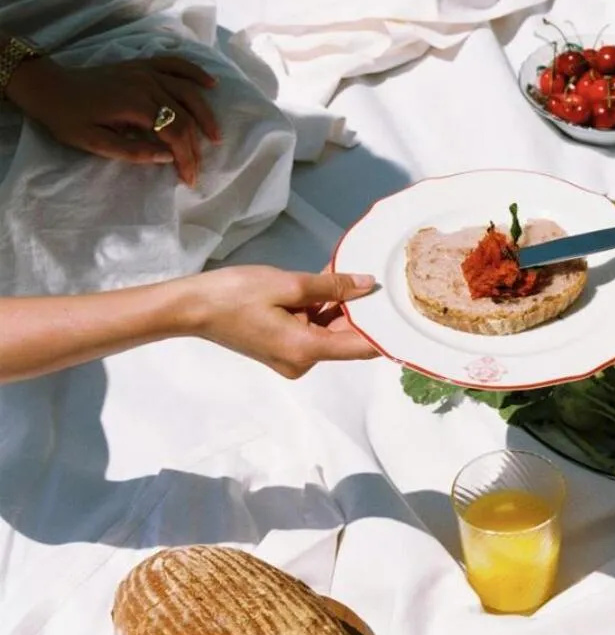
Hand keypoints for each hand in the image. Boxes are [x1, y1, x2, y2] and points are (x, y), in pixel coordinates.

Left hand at [7, 54, 220, 185]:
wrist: (50, 86)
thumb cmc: (68, 118)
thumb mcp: (94, 143)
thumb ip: (132, 152)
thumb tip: (166, 157)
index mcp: (134, 104)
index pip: (174, 133)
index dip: (186, 158)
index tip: (189, 179)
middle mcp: (145, 84)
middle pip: (184, 116)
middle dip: (195, 146)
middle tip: (197, 168)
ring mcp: (145, 71)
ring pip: (187, 92)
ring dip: (205, 114)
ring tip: (214, 136)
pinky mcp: (142, 65)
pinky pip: (175, 64)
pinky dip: (195, 72)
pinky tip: (211, 84)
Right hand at [177, 266, 380, 377]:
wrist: (191, 307)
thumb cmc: (234, 295)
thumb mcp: (288, 285)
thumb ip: (332, 287)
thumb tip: (366, 286)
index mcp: (306, 350)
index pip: (362, 347)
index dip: (385, 330)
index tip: (403, 310)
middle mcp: (303, 362)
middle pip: (345, 337)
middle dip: (358, 308)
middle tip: (369, 275)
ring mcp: (292, 358)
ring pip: (328, 331)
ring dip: (337, 305)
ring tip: (343, 273)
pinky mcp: (282, 349)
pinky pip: (311, 330)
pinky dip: (319, 310)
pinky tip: (324, 284)